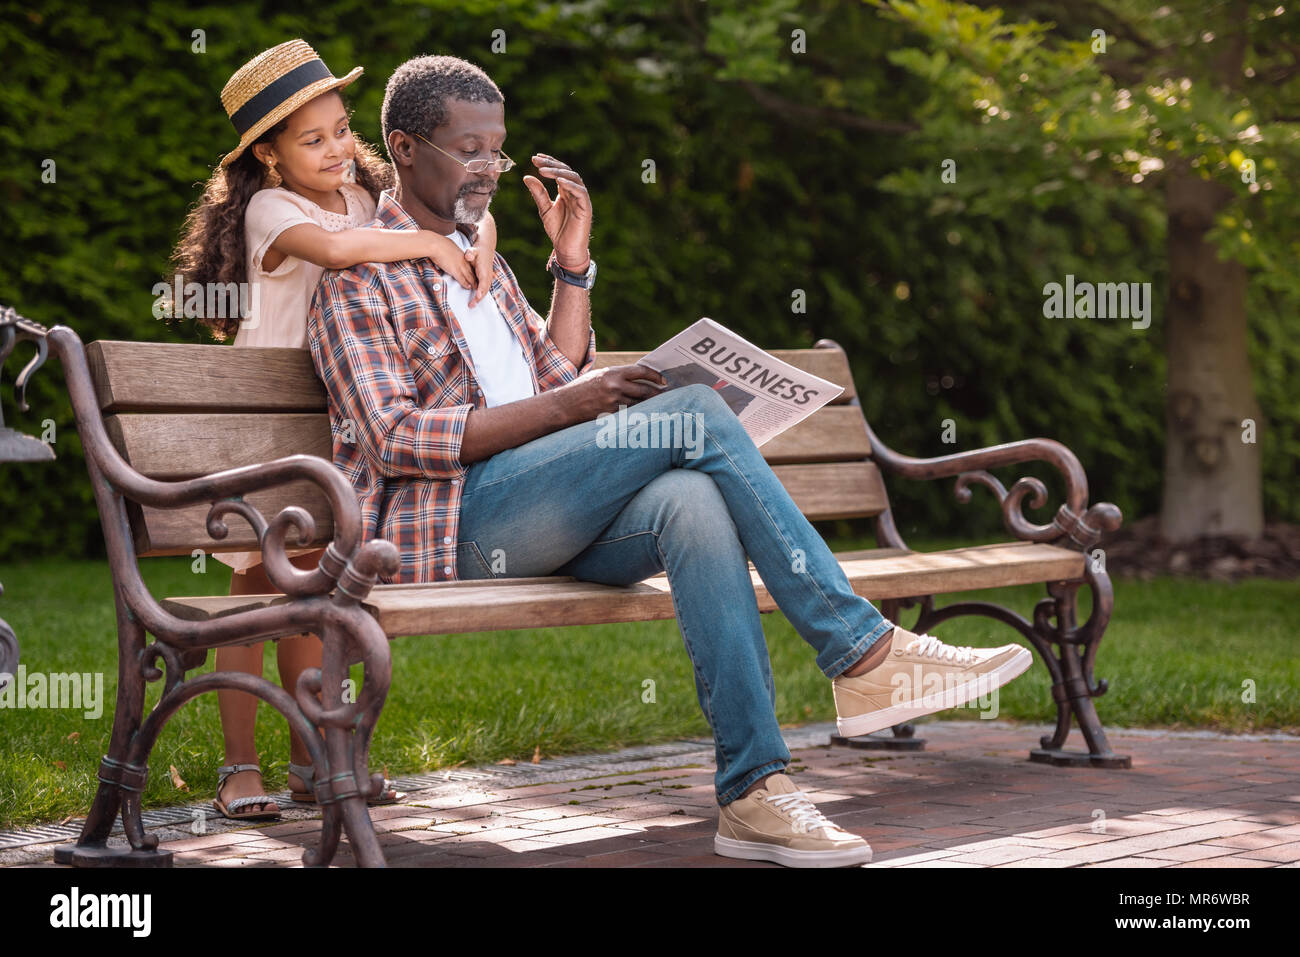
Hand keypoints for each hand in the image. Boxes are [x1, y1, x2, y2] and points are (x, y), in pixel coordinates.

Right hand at [425, 232, 475, 290]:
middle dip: (475, 277)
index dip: (472, 270)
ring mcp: (460, 265)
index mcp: (461, 254)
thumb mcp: (449, 245)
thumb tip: (449, 249)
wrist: (435, 245)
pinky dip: (466, 284)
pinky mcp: (454, 270)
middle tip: (478, 282)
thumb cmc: (439, 243)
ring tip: (475, 287)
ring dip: (473, 282)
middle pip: (471, 270)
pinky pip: (462, 279)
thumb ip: (452, 250)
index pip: (469, 264)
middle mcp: (463, 260)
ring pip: (469, 276)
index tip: (475, 274)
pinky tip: (468, 287)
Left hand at [465, 247, 492, 306]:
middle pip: (485, 290)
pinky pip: (483, 288)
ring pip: (485, 290)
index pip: (483, 284)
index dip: (480, 292)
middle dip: (479, 299)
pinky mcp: (485, 278)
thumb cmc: (479, 250)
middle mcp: (488, 276)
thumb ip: (471, 253)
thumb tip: (468, 256)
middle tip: (471, 306)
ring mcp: (488, 278)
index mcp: (485, 271)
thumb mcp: (474, 250)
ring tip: (471, 305)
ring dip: (479, 298)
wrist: (486, 247)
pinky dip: (480, 295)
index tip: (476, 298)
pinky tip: (474, 299)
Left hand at [522, 154, 591, 272]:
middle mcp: (575, 192)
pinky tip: (558, 181)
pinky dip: (570, 185)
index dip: (548, 163)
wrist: (566, 249)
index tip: (534, 158)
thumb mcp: (544, 209)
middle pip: (566, 171)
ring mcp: (581, 199)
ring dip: (558, 172)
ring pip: (573, 178)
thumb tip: (526, 176)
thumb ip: (538, 193)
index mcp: (566, 191)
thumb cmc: (558, 230)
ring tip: (543, 170)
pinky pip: (580, 192)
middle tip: (536, 160)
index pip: (559, 171)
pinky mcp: (586, 207)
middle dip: (551, 164)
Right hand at [555, 364, 667, 424]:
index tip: (664, 380)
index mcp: (613, 373)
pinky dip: (638, 414)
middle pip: (645, 390)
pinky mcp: (611, 415)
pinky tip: (645, 415)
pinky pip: (630, 414)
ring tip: (660, 406)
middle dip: (657, 393)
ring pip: (640, 404)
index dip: (656, 376)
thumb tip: (640, 379)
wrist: (564, 405)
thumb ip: (619, 376)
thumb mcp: (600, 375)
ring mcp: (613, 402)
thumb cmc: (582, 388)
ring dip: (650, 405)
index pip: (641, 371)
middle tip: (667, 395)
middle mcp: (615, 386)